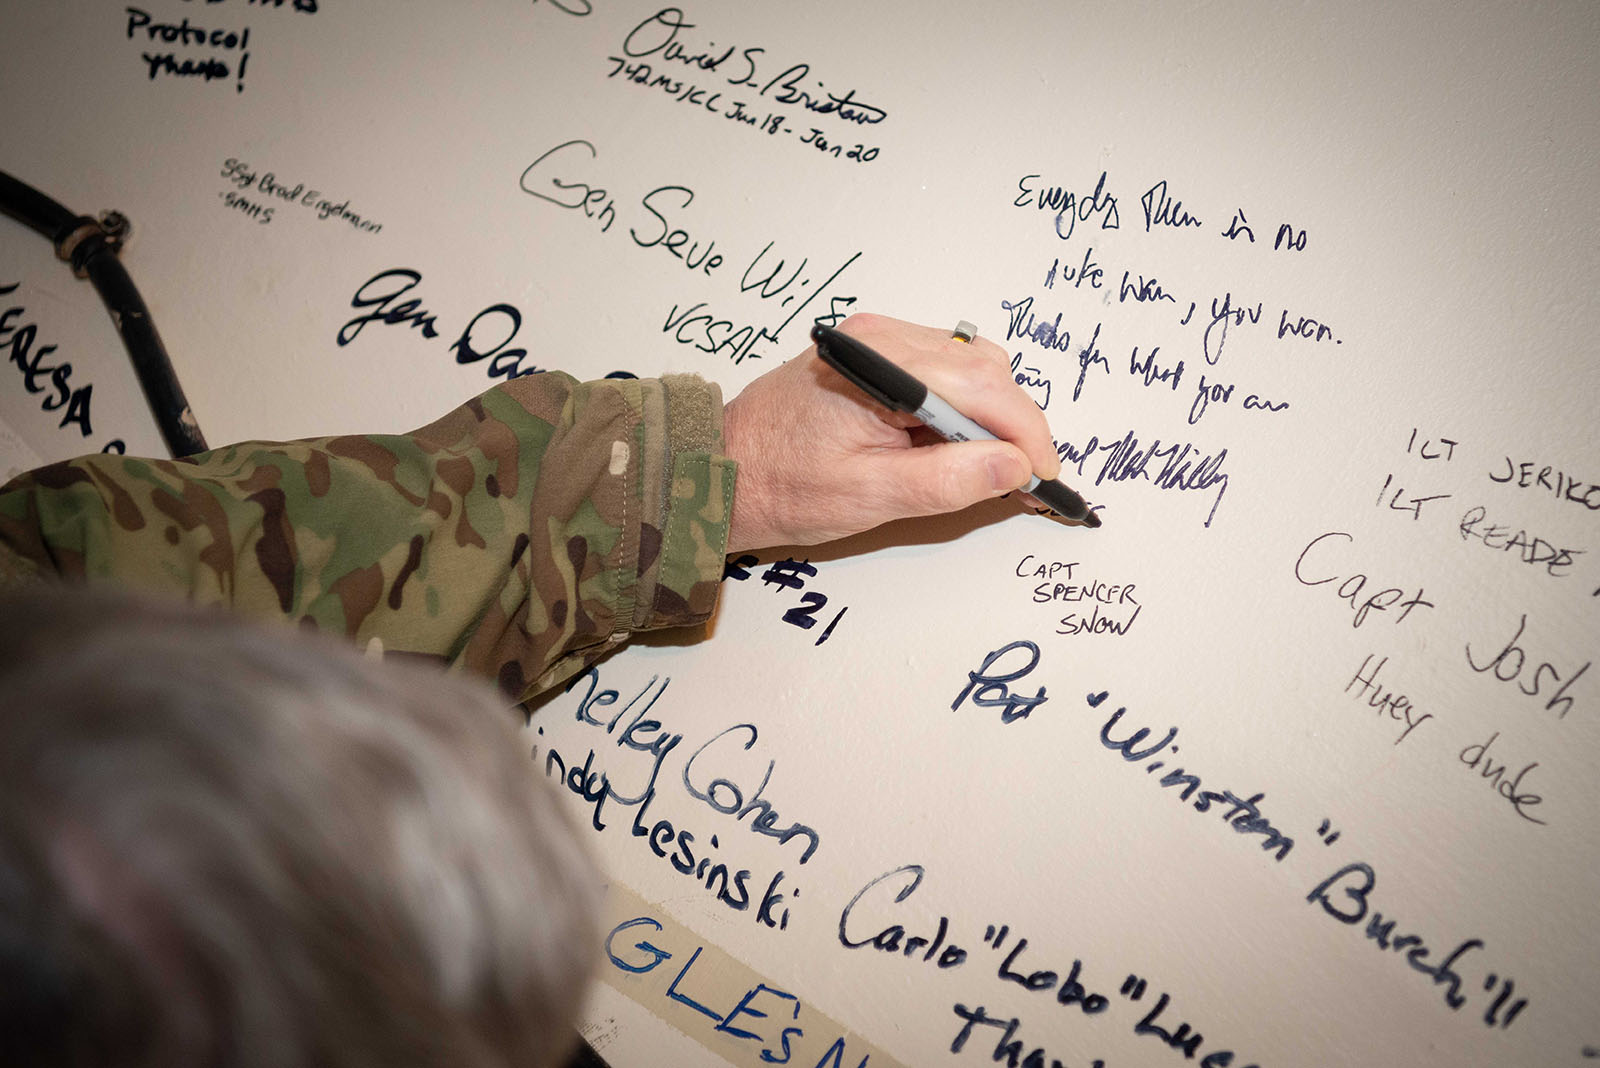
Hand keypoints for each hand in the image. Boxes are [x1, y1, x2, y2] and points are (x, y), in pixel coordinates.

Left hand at [721, 312, 1060, 551]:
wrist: (722, 469)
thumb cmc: (782, 485)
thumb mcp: (870, 497)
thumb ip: (947, 480)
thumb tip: (1012, 466)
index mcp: (882, 366)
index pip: (985, 386)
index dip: (1026, 434)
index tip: (1043, 476)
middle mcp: (883, 337)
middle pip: (984, 368)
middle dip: (1010, 423)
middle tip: (1014, 479)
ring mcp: (878, 339)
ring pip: (968, 365)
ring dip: (985, 414)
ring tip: (970, 464)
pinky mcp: (874, 352)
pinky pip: (941, 368)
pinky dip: (957, 404)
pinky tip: (940, 442)